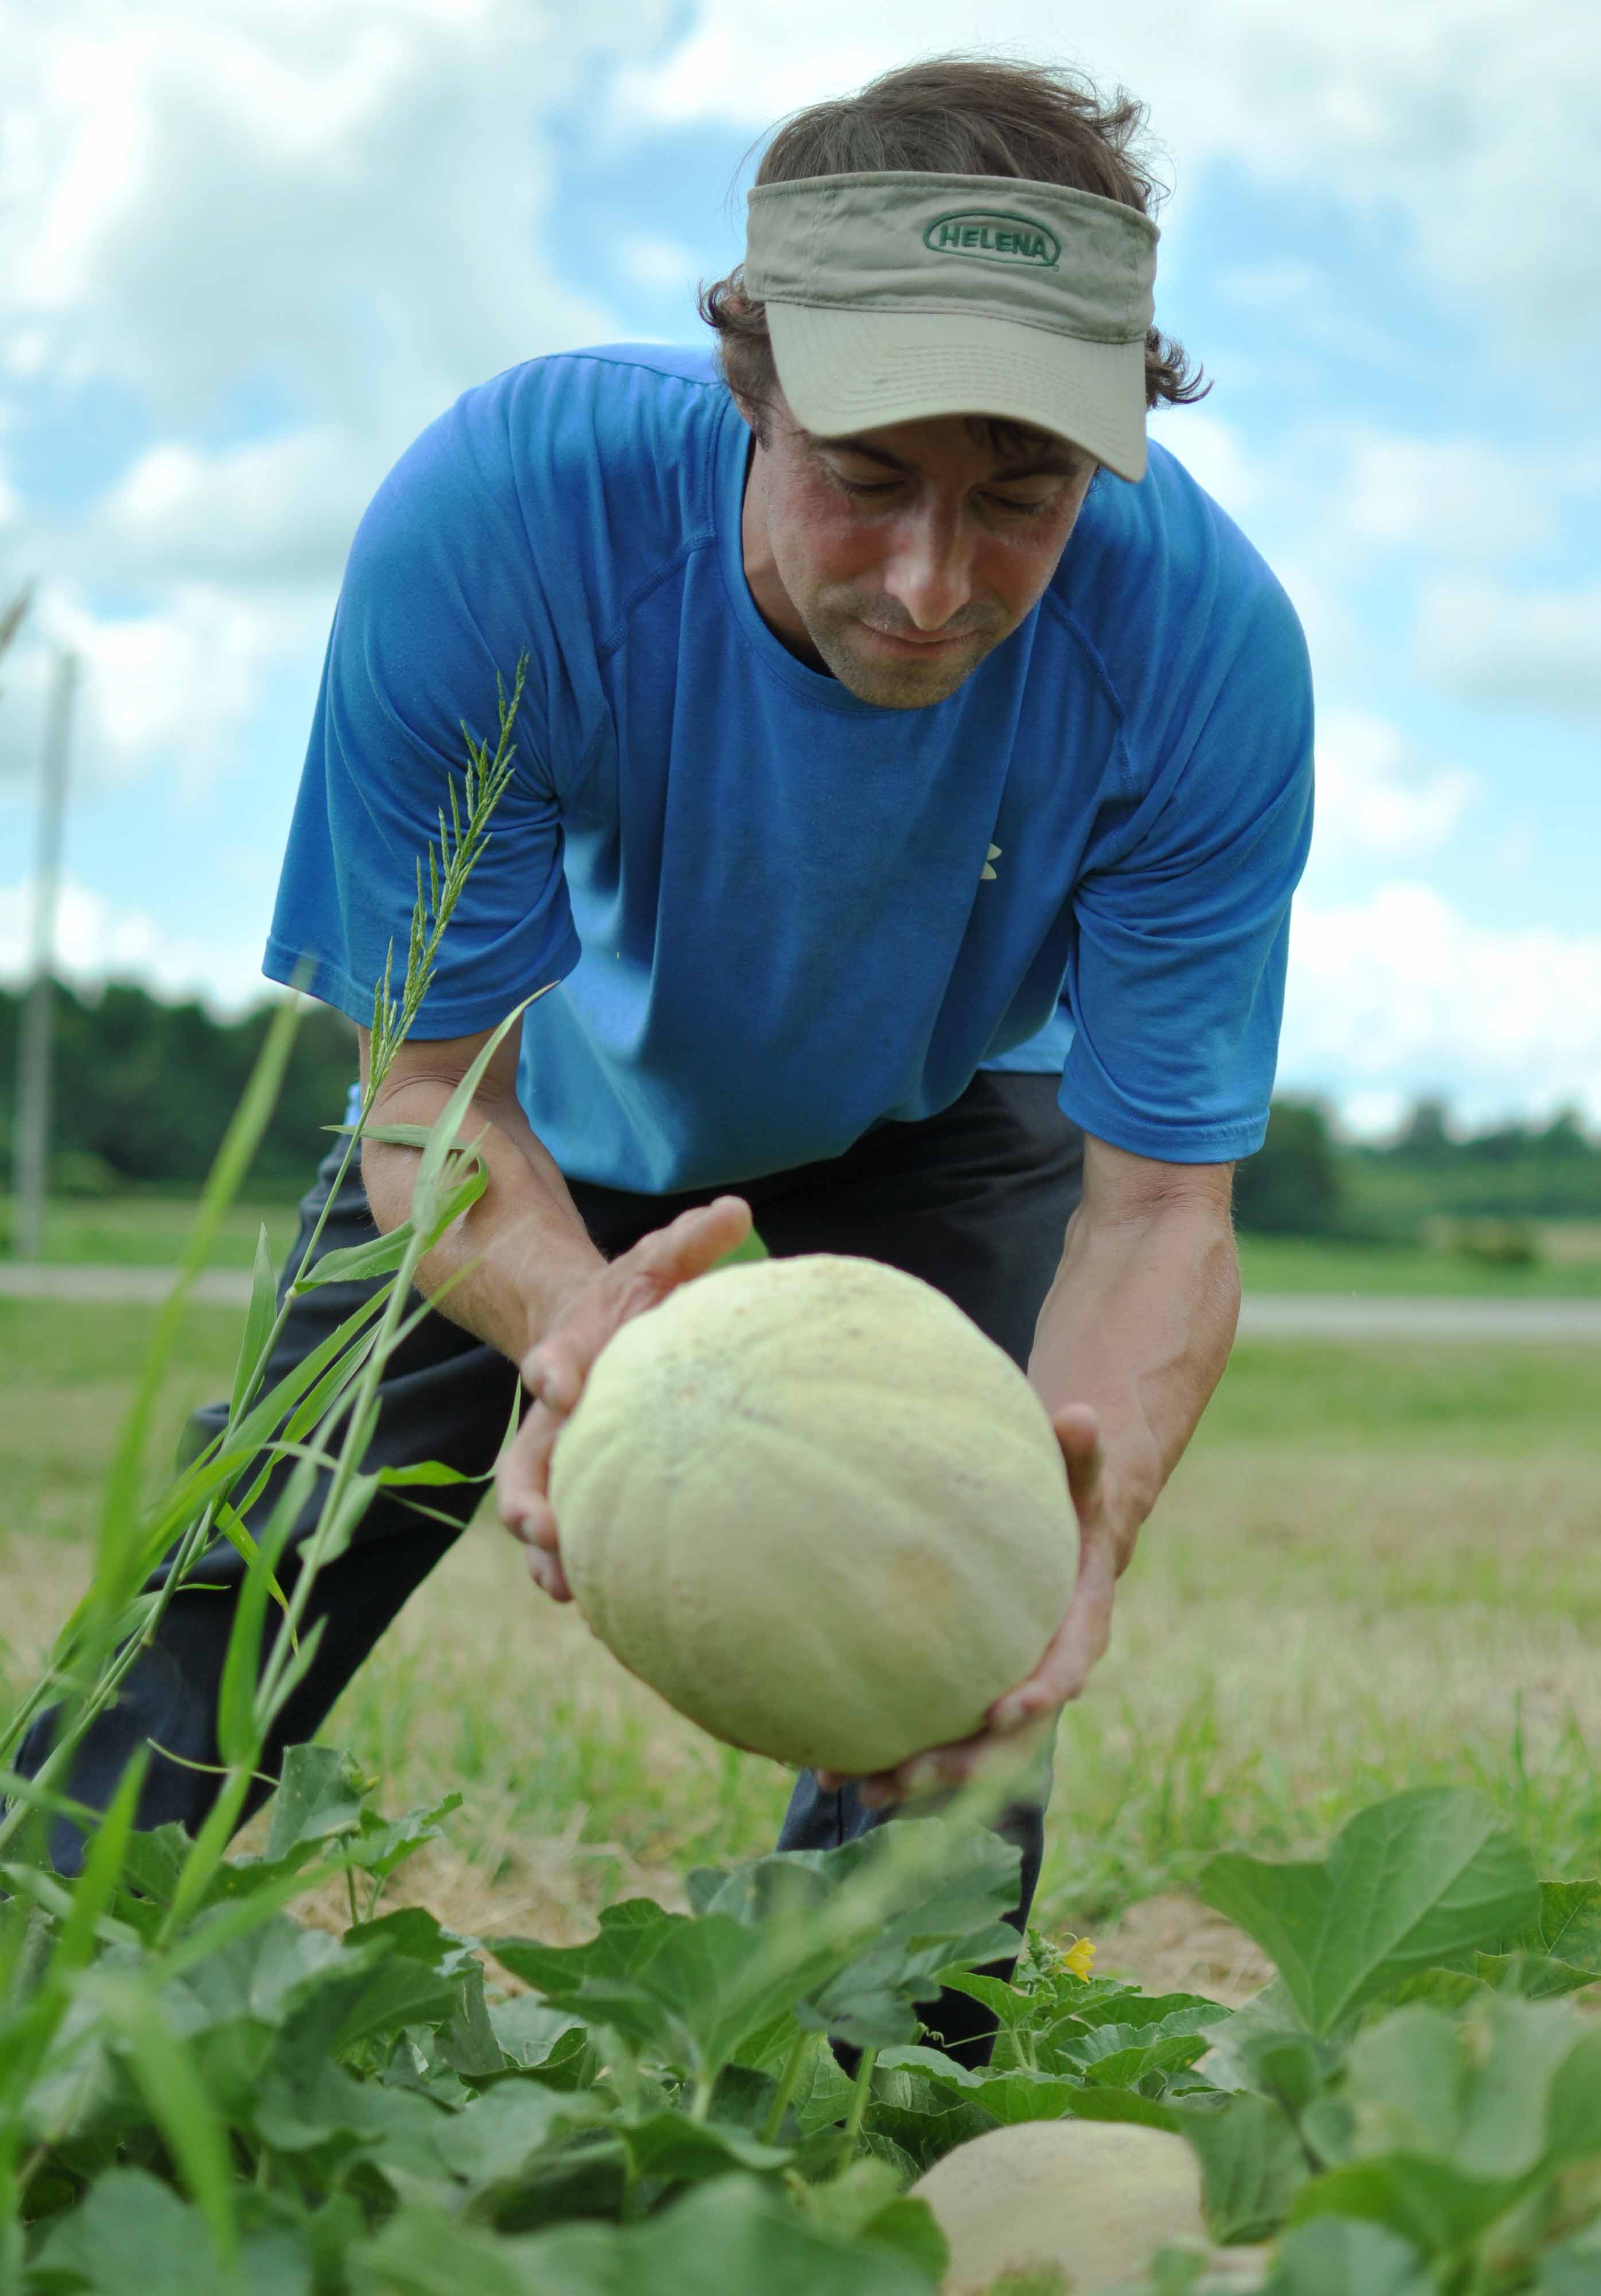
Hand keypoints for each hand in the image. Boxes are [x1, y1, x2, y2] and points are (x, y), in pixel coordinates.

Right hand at [495, 1195, 752, 1599]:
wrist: (601, 1332)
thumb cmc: (636, 1300)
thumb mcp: (658, 1264)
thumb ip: (690, 1242)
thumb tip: (737, 1211)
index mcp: (570, 1355)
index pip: (550, 1362)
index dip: (551, 1371)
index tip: (559, 1388)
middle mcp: (552, 1418)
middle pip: (523, 1461)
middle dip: (526, 1496)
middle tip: (541, 1528)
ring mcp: (560, 1460)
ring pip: (538, 1509)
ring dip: (545, 1550)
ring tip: (566, 1587)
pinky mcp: (580, 1492)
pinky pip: (570, 1536)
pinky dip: (578, 1567)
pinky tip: (605, 1607)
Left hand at [815, 1403, 1127, 1808]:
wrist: (1065, 1540)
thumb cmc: (1071, 1503)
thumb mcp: (1082, 1479)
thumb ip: (1082, 1455)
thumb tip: (1080, 1414)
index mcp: (1076, 1630)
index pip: (1064, 1670)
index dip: (1039, 1696)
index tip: (1005, 1711)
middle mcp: (1040, 1677)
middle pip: (1009, 1741)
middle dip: (964, 1765)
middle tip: (914, 1773)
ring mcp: (1000, 1696)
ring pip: (964, 1754)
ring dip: (913, 1777)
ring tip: (857, 1790)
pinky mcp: (961, 1698)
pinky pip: (926, 1734)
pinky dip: (881, 1754)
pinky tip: (825, 1770)